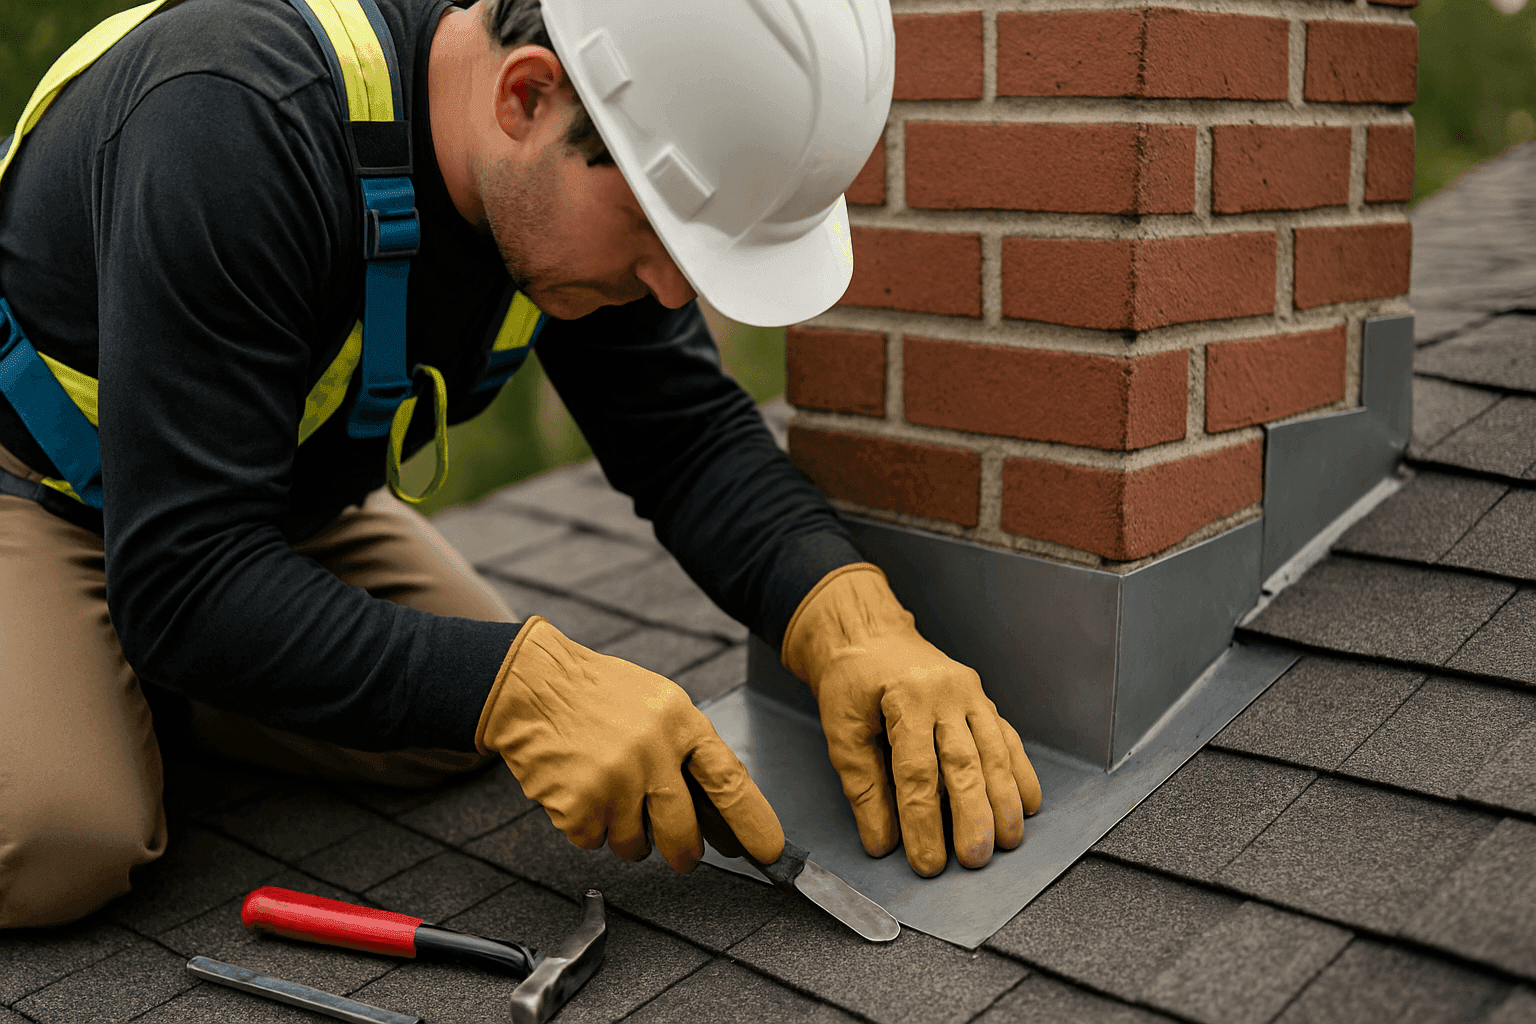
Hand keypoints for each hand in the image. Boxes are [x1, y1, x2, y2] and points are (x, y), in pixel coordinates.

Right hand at [477, 616, 783, 871]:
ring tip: (608, 792)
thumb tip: (717, 810)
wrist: (533, 683)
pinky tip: (579, 789)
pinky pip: (593, 842)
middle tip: (683, 858)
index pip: (728, 780)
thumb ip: (688, 750)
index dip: (752, 820)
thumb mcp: (659, 705)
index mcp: (680, 722)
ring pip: (633, 845)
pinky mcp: (578, 804)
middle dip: (685, 854)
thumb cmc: (599, 695)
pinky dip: (586, 826)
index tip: (768, 851)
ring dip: (623, 833)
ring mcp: (614, 780)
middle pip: (682, 833)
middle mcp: (652, 752)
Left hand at [783, 565, 1041, 876]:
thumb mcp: (841, 731)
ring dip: (1004, 800)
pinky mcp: (981, 699)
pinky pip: (1006, 738)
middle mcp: (945, 693)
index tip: (926, 861)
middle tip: (975, 858)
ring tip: (1009, 840)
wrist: (868, 632)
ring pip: (994, 752)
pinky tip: (1028, 804)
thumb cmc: (851, 682)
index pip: (917, 772)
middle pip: (964, 763)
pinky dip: (1020, 773)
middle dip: (973, 816)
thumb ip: (863, 787)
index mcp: (906, 698)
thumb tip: (882, 842)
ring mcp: (969, 694)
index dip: (923, 822)